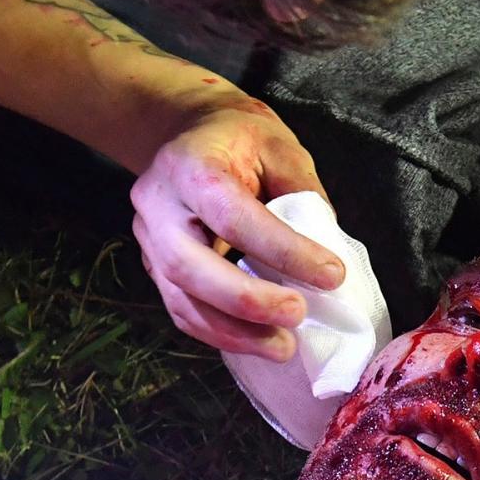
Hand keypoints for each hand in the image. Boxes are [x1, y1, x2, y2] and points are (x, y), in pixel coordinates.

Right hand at [129, 96, 344, 361]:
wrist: (184, 133)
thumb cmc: (239, 137)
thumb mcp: (279, 147)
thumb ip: (302, 196)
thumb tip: (326, 257)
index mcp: (190, 166)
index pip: (232, 215)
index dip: (283, 250)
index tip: (332, 275)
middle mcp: (157, 205)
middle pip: (189, 267)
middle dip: (246, 302)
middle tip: (297, 317)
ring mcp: (147, 239)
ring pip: (180, 299)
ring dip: (233, 333)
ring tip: (283, 347)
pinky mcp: (153, 266)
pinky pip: (181, 309)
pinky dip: (219, 333)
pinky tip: (256, 341)